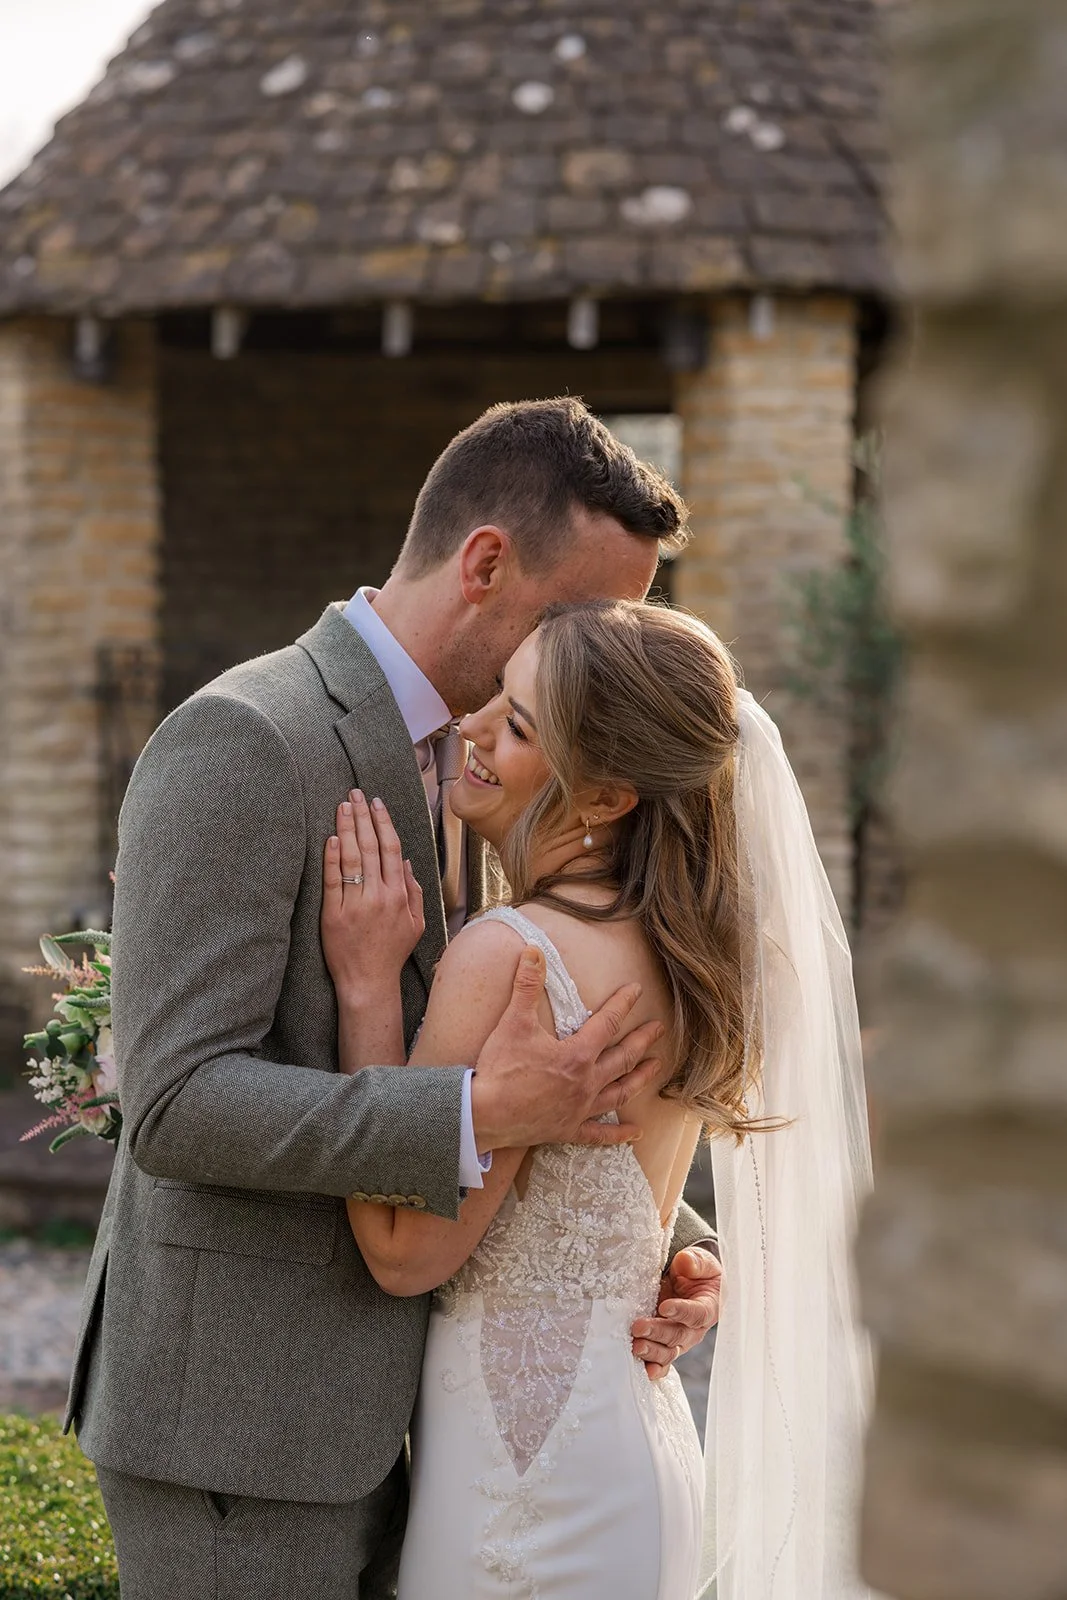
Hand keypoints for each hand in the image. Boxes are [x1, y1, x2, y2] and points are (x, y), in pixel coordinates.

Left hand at [321, 790, 424, 1001]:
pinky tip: (330, 839)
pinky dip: (332, 858)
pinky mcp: (334, 914)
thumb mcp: (416, 923)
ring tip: (341, 807)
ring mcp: (357, 904)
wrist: (369, 982)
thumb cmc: (392, 953)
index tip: (375, 803)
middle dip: (362, 816)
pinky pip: (333, 881)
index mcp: (400, 894)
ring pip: (351, 858)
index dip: (382, 822)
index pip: (391, 848)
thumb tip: (406, 861)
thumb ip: (414, 890)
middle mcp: (380, 895)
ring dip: (346, 828)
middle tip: (354, 793)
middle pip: (370, 846)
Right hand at [469, 944, 665, 1149]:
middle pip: (623, 1058)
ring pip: (620, 1093)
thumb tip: (534, 950)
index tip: (636, 989)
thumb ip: (526, 985)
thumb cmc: (500, 1069)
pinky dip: (619, 1135)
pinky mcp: (568, 1129)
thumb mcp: (513, 1022)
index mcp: (577, 1055)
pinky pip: (600, 1134)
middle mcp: (586, 1082)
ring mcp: (579, 1109)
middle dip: (642, 1040)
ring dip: (640, 1079)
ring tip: (656, 1067)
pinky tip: (636, 1133)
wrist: (484, 1115)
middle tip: (659, 1028)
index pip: (608, 1022)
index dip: (623, 1003)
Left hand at [632, 1246, 722, 1378]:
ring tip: (635, 1346)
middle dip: (658, 1333)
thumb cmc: (697, 1272)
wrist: (691, 1282)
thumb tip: (685, 1263)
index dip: (682, 1311)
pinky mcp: (665, 1345)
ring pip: (668, 1351)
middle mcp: (695, 1329)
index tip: (664, 1306)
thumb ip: (696, 1261)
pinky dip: (653, 1368)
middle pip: (678, 1335)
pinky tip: (642, 1370)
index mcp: (709, 1308)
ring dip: (651, 1351)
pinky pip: (661, 1361)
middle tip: (638, 1327)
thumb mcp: (700, 1261)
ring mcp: (680, 1340)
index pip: (697, 1313)